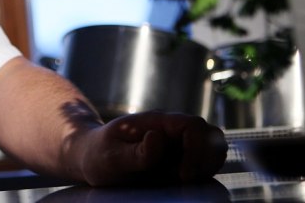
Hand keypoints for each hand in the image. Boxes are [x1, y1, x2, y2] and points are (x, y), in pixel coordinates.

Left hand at [69, 111, 227, 185]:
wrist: (92, 158)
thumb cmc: (99, 155)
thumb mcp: (111, 158)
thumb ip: (136, 153)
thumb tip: (157, 137)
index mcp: (155, 122)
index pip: (192, 125)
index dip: (196, 149)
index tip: (184, 175)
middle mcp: (171, 129)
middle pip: (210, 134)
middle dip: (206, 159)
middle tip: (185, 180)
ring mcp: (177, 142)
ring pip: (213, 147)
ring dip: (206, 166)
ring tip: (182, 181)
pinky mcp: (180, 157)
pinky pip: (204, 161)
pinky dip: (202, 173)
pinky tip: (181, 183)